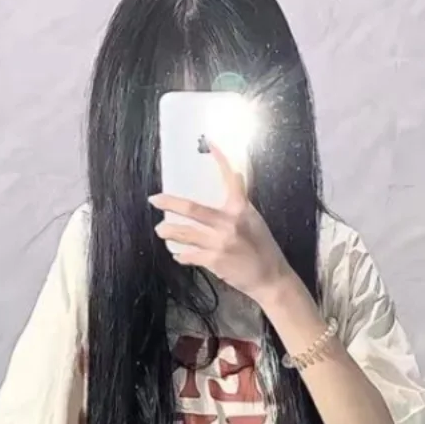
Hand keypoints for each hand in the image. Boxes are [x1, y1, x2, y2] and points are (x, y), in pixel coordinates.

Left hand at [150, 144, 293, 308]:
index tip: (210, 144)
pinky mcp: (214, 261)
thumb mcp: (255, 220)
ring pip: (186, 234)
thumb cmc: (264, 249)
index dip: (221, 160)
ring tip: (160, 230)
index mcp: (241, 209)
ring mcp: (219, 243)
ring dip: (170, 231)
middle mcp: (228, 223)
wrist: (270, 279)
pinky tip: (177, 254)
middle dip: (170, 203)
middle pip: (193, 209)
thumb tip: (236, 178)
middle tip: (154, 199)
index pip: (230, 178)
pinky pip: (191, 255)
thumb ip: (240, 202)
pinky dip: (182, 255)